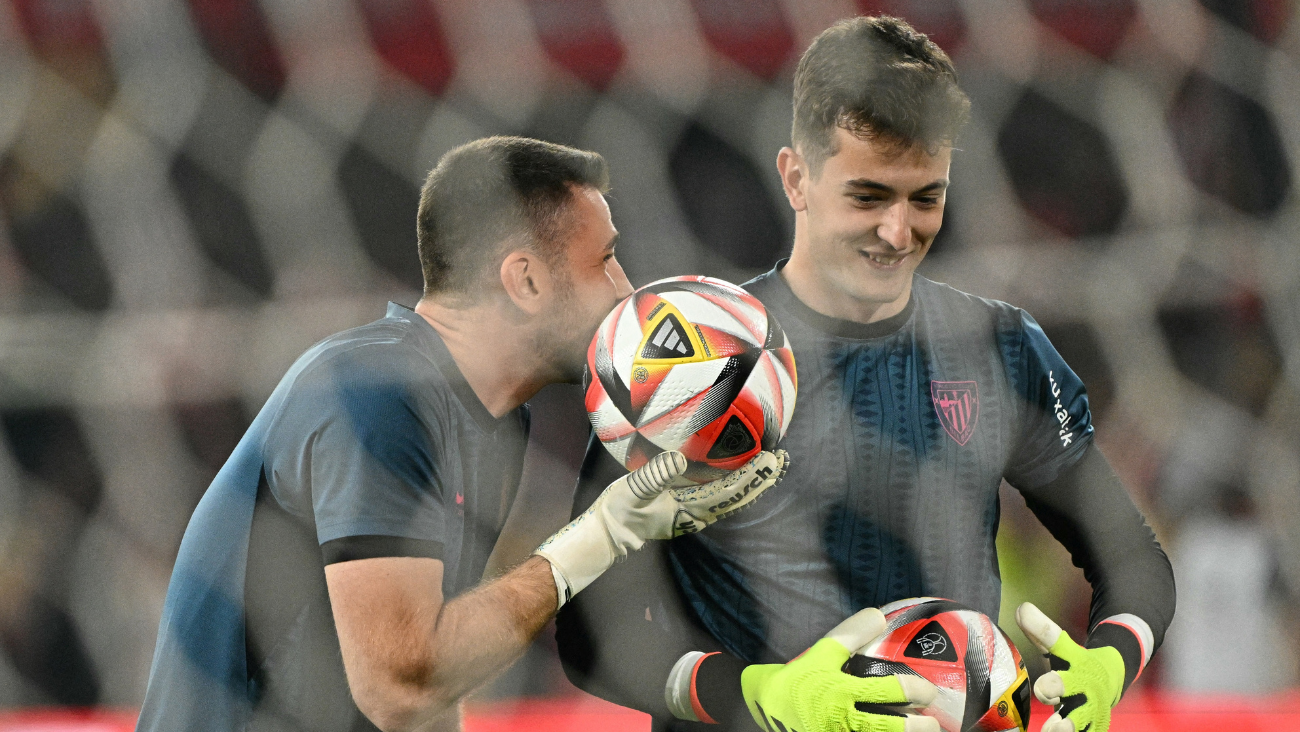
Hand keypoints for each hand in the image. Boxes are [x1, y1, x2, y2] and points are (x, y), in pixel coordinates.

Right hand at [535, 450, 786, 608]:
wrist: (609, 531)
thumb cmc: (619, 511)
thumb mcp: (632, 491)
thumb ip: (655, 476)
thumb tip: (680, 459)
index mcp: (691, 509)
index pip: (731, 491)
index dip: (752, 475)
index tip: (770, 458)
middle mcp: (700, 514)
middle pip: (740, 496)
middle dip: (762, 479)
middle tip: (782, 458)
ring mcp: (696, 512)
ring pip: (734, 497)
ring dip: (753, 482)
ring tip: (771, 464)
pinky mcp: (689, 508)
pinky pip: (721, 495)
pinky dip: (737, 483)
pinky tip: (742, 471)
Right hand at [741, 608, 938, 731]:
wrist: (765, 708)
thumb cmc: (796, 679)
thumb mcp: (820, 653)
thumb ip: (849, 635)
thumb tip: (878, 615)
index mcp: (843, 691)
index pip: (891, 690)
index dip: (915, 691)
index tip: (928, 690)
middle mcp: (845, 719)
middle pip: (892, 727)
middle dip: (920, 727)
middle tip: (933, 722)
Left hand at [1016, 603, 1124, 731]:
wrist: (1113, 679)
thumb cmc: (1076, 663)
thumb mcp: (1062, 646)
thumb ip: (1042, 632)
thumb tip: (1022, 609)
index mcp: (1074, 660)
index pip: (1057, 643)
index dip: (1043, 635)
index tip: (1032, 636)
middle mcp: (1084, 684)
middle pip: (1069, 686)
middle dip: (1056, 689)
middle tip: (1044, 691)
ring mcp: (1091, 708)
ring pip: (1079, 719)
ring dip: (1066, 725)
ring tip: (1053, 728)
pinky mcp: (1095, 725)